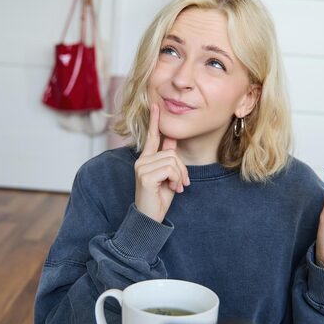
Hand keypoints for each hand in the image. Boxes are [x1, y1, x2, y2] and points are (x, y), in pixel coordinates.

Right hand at [134, 103, 189, 221]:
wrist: (150, 219)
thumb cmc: (159, 199)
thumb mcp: (168, 176)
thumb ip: (168, 158)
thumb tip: (171, 139)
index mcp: (146, 160)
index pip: (152, 137)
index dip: (155, 121)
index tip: (156, 105)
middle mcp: (141, 161)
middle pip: (172, 152)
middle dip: (182, 168)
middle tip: (180, 184)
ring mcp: (142, 168)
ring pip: (173, 160)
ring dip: (179, 176)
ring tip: (175, 187)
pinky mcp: (145, 176)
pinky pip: (170, 169)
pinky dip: (176, 180)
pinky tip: (172, 189)